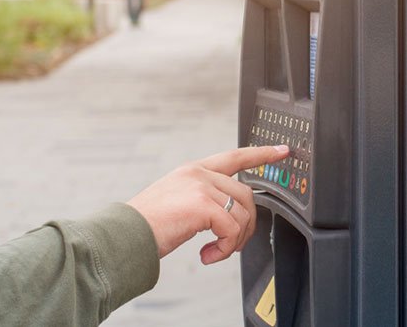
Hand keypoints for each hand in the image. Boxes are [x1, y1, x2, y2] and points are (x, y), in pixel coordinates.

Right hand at [127, 145, 289, 263]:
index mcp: (194, 170)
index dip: (261, 154)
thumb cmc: (147, 225)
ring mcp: (202, 186)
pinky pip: (232, 229)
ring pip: (242, 214)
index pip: (235, 157)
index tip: (282, 151)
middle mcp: (199, 173)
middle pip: (246, 195)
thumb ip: (205, 200)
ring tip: (216, 252)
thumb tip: (233, 218)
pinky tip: (208, 255)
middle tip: (232, 244)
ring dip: (234, 241)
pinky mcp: (203, 205)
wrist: (124, 236)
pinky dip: (226, 248)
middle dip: (247, 224)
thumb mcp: (178, 202)